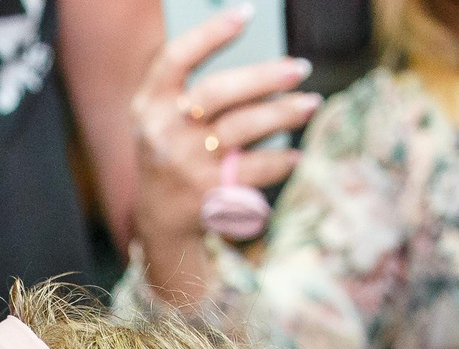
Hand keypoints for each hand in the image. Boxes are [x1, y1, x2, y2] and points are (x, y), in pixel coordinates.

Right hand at [129, 9, 316, 301]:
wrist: (160, 218)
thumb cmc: (175, 149)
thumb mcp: (166, 116)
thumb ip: (194, 85)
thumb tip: (262, 59)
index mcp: (149, 103)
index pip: (175, 58)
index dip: (210, 34)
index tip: (246, 13)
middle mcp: (163, 132)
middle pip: (218, 92)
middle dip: (263, 77)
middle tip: (299, 68)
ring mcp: (185, 164)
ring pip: (243, 128)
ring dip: (284, 114)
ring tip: (310, 104)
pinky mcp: (207, 193)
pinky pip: (255, 169)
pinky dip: (280, 161)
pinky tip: (295, 154)